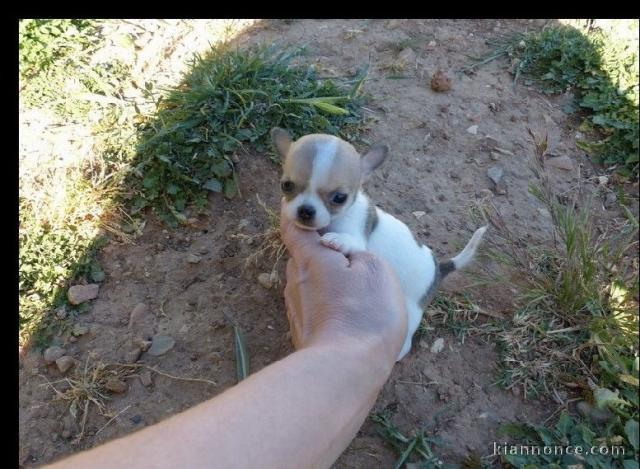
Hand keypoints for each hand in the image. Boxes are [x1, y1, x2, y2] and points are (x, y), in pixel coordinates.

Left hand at [280, 201, 407, 362]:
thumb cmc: (364, 313)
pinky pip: (318, 311)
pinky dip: (333, 311)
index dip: (295, 216)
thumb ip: (355, 252)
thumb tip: (344, 255)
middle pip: (306, 259)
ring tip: (361, 300)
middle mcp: (294, 282)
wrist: (346, 370)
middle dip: (325, 258)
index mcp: (309, 259)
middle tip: (354, 265)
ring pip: (313, 287)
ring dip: (332, 287)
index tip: (302, 212)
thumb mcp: (374, 268)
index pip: (293, 228)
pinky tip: (354, 323)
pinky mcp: (303, 334)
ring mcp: (295, 311)